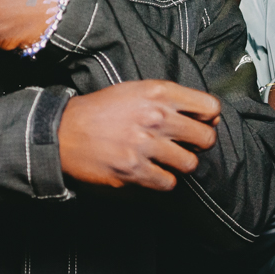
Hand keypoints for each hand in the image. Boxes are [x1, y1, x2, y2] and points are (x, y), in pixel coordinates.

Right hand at [59, 80, 220, 191]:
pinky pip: (168, 182)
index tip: (201, 124)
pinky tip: (152, 172)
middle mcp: (156, 117)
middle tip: (186, 146)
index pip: (209, 107)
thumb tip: (205, 115)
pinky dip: (163, 180)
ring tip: (167, 160)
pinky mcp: (134, 169)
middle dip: (199, 144)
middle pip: (205, 138)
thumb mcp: (136, 90)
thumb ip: (169, 99)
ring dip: (181, 164)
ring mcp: (145, 145)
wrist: (64, 130)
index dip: (209, 119)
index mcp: (159, 93)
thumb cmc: (102, 109)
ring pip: (189, 163)